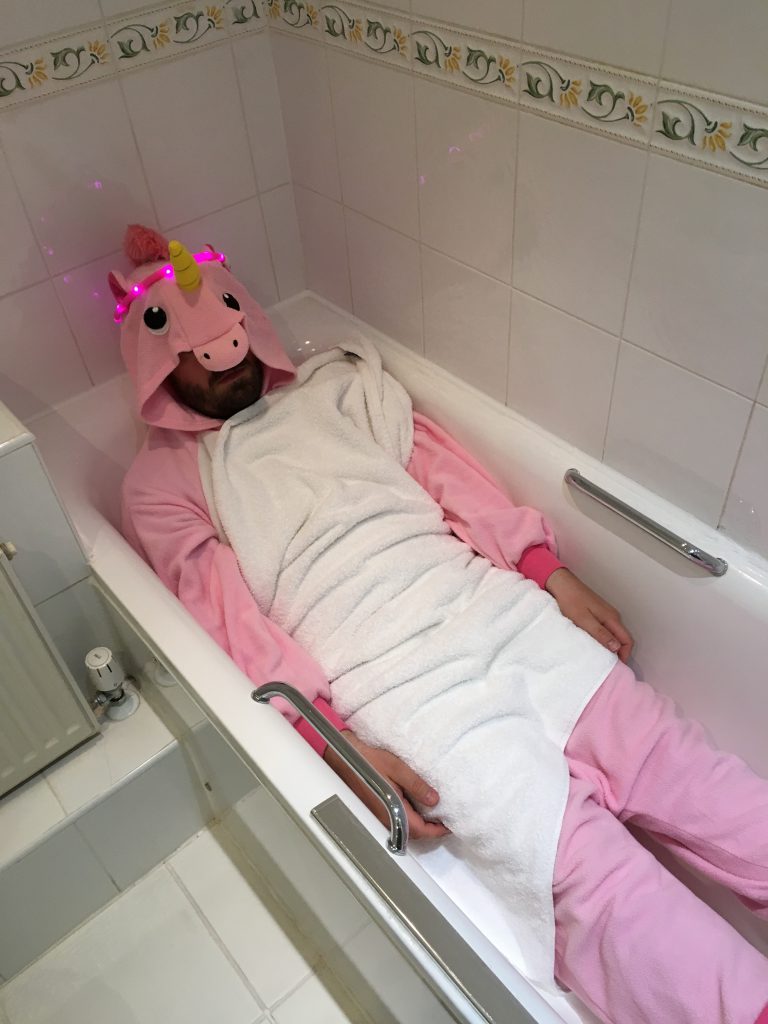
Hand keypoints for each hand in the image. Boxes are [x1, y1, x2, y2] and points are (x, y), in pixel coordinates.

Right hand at [324, 732, 449, 840]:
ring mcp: (379, 816)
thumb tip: (434, 800)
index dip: (437, 830)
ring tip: (433, 812)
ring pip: (404, 828)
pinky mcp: (376, 810)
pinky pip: (396, 821)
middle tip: (444, 819)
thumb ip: (417, 785)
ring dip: (420, 824)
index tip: (449, 825)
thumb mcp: (397, 768)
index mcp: (393, 810)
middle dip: (430, 830)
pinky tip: (414, 806)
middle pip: (413, 833)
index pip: (420, 830)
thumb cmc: (367, 760)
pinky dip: (409, 818)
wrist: (343, 756)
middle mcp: (385, 818)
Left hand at [545, 567, 633, 662]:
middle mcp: (612, 616)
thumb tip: (616, 648)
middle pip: (622, 638)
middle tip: (608, 665)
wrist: (561, 584)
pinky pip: (605, 630)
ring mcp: (605, 614)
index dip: (625, 655)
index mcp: (611, 618)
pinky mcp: (597, 614)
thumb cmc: (570, 600)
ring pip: (614, 635)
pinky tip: (594, 645)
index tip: (617, 667)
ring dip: (610, 646)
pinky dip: (603, 639)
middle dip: (619, 653)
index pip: (627, 640)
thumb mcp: (583, 620)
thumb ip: (600, 633)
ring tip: (600, 658)